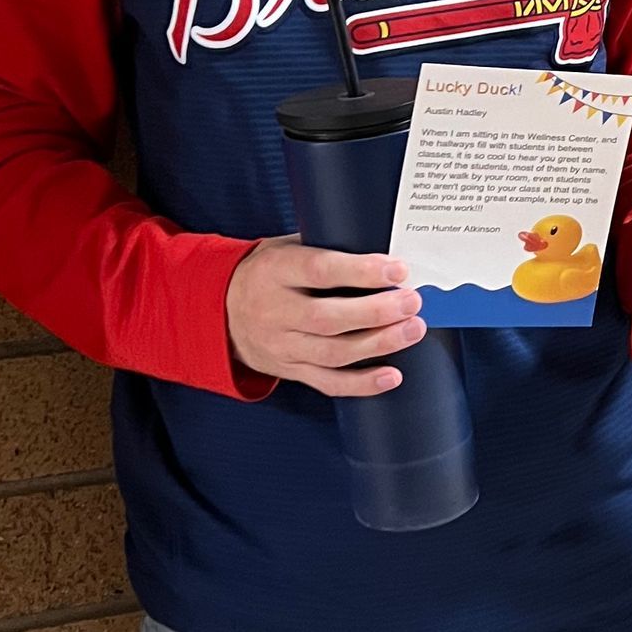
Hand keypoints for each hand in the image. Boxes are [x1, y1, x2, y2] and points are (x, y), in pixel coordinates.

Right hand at [226, 234, 424, 395]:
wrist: (219, 312)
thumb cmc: (266, 274)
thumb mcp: (284, 248)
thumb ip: (324, 248)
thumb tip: (382, 247)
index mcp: (275, 272)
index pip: (319, 271)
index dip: (361, 271)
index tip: (397, 269)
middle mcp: (275, 311)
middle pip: (328, 318)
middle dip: (377, 312)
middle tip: (412, 302)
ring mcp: (282, 346)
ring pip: (333, 353)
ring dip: (378, 344)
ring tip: (412, 330)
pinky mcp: (290, 371)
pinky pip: (328, 382)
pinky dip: (362, 384)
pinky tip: (391, 375)